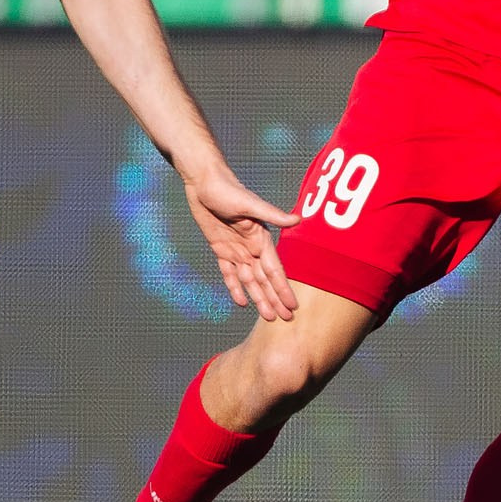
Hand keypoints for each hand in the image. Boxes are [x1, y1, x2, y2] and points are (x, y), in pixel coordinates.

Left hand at [183, 168, 300, 320]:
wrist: (203, 181)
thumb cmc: (227, 189)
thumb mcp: (249, 203)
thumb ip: (272, 214)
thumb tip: (298, 219)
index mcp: (261, 238)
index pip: (274, 270)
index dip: (283, 289)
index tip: (293, 306)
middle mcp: (251, 247)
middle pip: (264, 280)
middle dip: (274, 299)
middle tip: (284, 320)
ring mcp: (236, 249)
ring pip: (249, 280)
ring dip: (259, 298)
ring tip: (268, 317)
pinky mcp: (221, 248)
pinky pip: (229, 273)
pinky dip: (235, 287)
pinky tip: (241, 302)